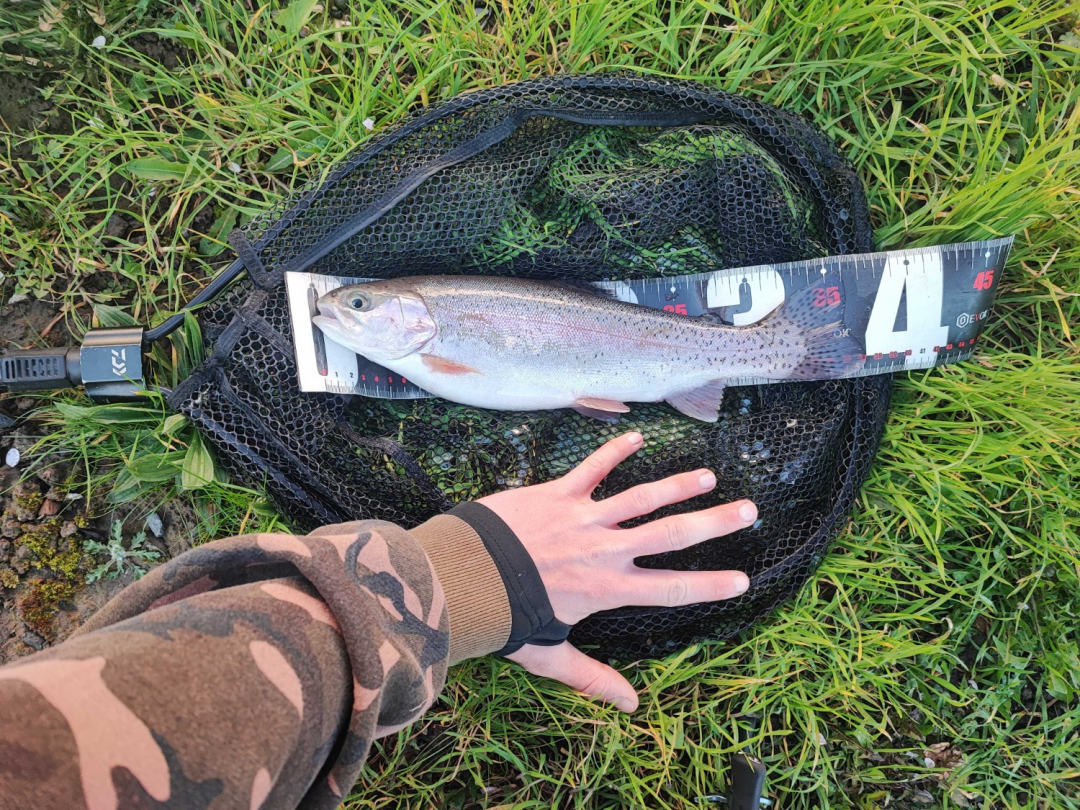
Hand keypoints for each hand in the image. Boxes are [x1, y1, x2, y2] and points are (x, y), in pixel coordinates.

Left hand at [478, 431, 755, 712]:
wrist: (464, 578)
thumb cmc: (506, 619)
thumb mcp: (551, 655)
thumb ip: (593, 678)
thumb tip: (631, 706)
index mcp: (608, 589)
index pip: (672, 588)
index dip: (710, 584)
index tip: (742, 577)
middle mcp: (605, 551)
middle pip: (671, 534)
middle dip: (714, 522)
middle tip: (748, 511)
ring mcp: (584, 519)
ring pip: (641, 497)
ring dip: (677, 484)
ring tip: (708, 475)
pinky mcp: (557, 495)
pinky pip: (592, 468)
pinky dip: (614, 451)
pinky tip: (637, 436)